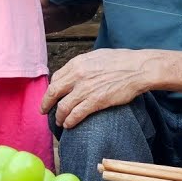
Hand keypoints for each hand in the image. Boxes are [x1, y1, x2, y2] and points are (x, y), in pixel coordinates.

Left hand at [41, 49, 157, 129]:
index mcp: (77, 63)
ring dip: (59, 116)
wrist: (138, 68)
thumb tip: (75, 72)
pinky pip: (76, 114)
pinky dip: (69, 121)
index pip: (56, 78)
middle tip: (44, 111)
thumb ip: (83, 65)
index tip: (50, 96)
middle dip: (46, 104)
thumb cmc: (121, 61)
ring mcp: (85, 89)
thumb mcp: (96, 56)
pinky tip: (68, 124)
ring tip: (59, 121)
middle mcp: (77, 76)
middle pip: (54, 93)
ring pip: (63, 106)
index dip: (51, 89)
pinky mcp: (95, 101)